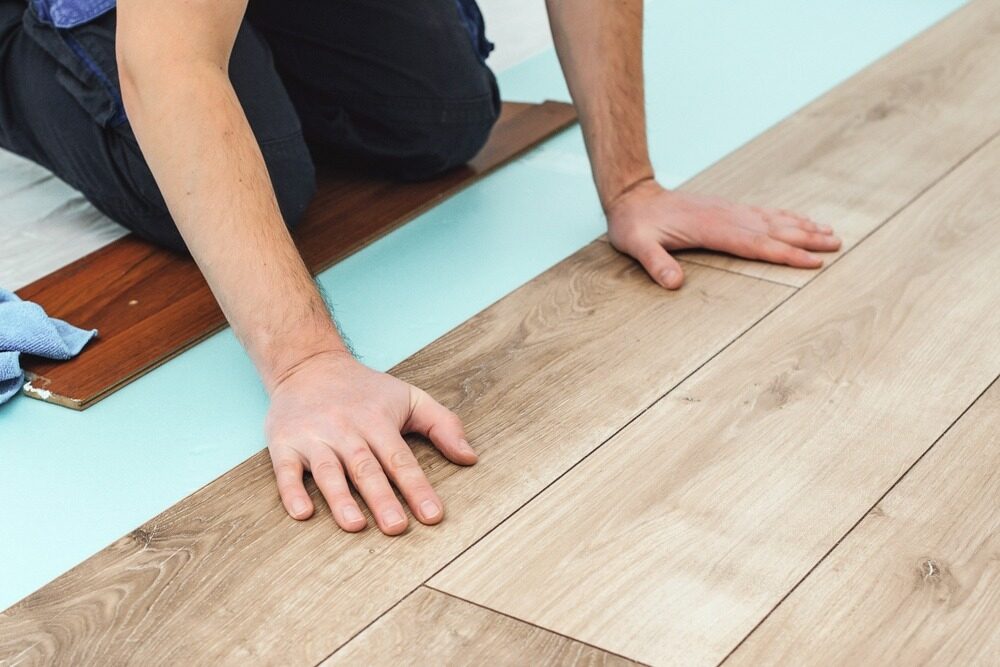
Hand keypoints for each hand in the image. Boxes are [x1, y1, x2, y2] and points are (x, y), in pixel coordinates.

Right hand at [264, 350, 476, 534]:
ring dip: (340, 498)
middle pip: (366, 468)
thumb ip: (443, 424)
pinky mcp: (284, 444)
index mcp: (378, 422)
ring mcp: (314, 437)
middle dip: (381, 498)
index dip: (417, 488)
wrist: (308, 364)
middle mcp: (346, 430)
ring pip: (328, 470)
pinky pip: (286, 470)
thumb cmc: (364, 389)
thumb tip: (470, 457)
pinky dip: (292, 491)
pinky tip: (302, 513)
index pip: (401, 459)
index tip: (432, 515)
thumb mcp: (409, 397)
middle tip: (396, 528)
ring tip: (355, 524)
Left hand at [605, 179, 841, 288]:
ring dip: (802, 225)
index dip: (785, 253)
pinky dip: (785, 216)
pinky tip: (799, 220)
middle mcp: (725, 217)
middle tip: (838, 244)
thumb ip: (655, 262)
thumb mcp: (637, 246)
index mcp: (710, 228)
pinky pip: (762, 212)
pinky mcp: (726, 209)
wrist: (632, 197)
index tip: (811, 261)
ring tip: (830, 231)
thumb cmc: (634, 225)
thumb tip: (673, 283)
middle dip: (806, 238)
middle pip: (773, 229)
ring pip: (772, 219)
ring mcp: (727, 211)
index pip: (755, 244)